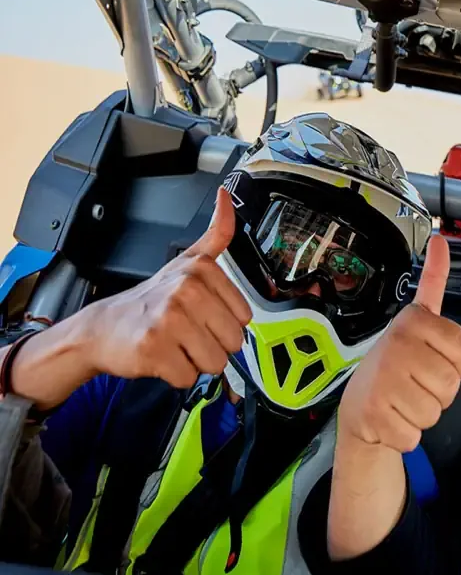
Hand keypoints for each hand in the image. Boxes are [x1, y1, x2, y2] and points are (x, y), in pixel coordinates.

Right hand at [84, 187, 252, 387]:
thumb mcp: (185, 262)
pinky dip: (175, 375)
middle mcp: (187, 290)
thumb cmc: (149, 300)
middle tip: (186, 333)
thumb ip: (216, 235)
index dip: (223, 324)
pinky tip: (160, 356)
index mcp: (201, 270)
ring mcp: (169, 319)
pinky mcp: (154, 349)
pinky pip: (188, 377)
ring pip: (214, 362)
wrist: (101, 328)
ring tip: (174, 344)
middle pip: (233, 342)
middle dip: (211, 345)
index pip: (244, 318)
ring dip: (195, 361)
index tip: (201, 315)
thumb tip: (227, 197)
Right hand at [337, 235, 460, 452]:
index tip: (432, 356)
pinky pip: (415, 435)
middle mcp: (396, 344)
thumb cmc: (397, 364)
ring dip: (424, 413)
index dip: (455, 362)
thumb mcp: (417, 320)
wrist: (359, 406)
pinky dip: (406, 434)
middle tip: (415, 382)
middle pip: (451, 385)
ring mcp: (383, 379)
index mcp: (412, 320)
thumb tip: (441, 239)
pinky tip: (390, 417)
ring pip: (435, 411)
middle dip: (439, 392)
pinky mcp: (374, 413)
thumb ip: (434, 282)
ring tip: (402, 398)